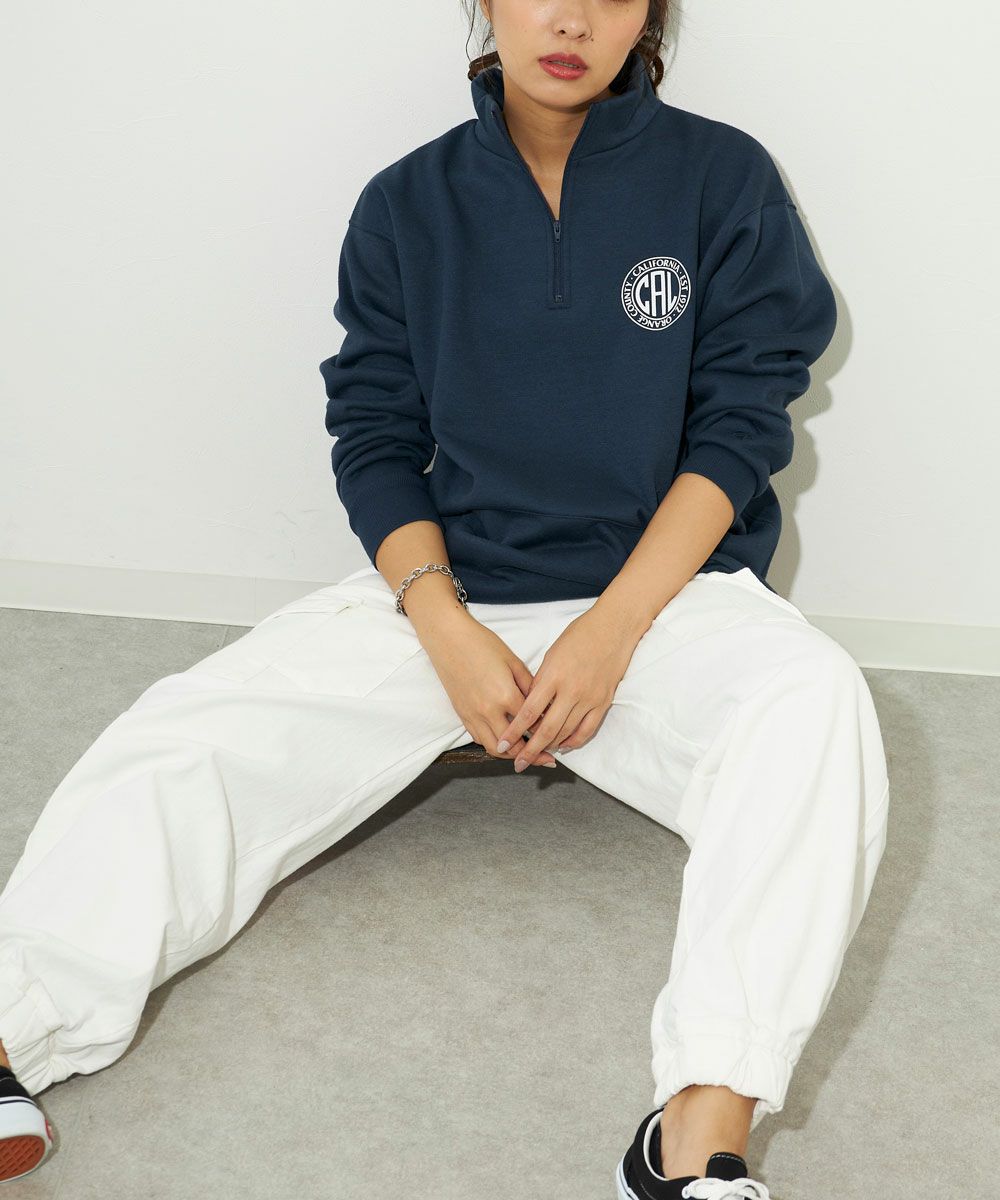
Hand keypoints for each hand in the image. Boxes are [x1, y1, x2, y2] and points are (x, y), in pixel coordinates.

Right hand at [420, 613, 559, 767]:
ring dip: (511, 756)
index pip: (532, 724)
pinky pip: (480, 739)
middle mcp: (488, 711)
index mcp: (505, 696)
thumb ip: (529, 685)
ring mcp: (473, 715)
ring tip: (526, 756)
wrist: (448, 639)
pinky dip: (494, 744)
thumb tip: (543, 704)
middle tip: (547, 759)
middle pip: (514, 745)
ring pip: (495, 748)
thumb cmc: (482, 644)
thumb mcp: (512, 661)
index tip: (557, 736)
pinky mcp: (462, 715)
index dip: (546, 731)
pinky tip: (505, 742)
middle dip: (532, 755)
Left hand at [494, 604, 641, 770]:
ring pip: (566, 733)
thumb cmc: (579, 635)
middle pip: (546, 729)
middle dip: (529, 750)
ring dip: (550, 747)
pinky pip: (586, 730)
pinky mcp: (603, 702)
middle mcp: (571, 690)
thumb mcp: (551, 654)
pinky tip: (563, 746)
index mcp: (553, 676)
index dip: (514, 732)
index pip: (528, 712)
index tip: (502, 744)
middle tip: (518, 764)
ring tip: (537, 756)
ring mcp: (589, 698)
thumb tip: (530, 706)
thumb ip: (541, 681)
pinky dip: (573, 741)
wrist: (613, 628)